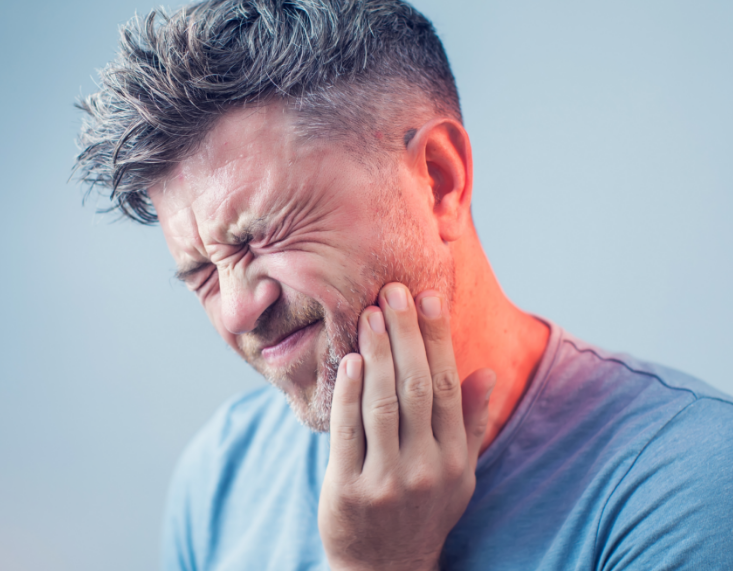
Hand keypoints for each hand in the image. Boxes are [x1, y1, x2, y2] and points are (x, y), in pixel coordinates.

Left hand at [318, 283, 495, 570]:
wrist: (385, 569)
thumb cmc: (424, 511)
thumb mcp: (460, 474)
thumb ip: (471, 423)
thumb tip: (487, 371)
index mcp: (455, 459)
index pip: (450, 387)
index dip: (438, 339)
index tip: (430, 297)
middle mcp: (427, 468)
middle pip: (418, 388)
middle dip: (406, 335)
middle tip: (393, 290)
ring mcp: (387, 481)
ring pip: (383, 405)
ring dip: (377, 355)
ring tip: (370, 315)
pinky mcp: (349, 490)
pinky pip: (348, 433)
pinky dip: (348, 394)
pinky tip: (348, 360)